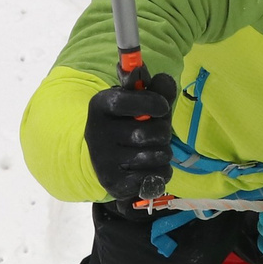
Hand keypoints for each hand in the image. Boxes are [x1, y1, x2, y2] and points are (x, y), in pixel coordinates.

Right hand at [85, 73, 177, 200]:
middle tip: (156, 132)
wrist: (100, 156)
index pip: (130, 102)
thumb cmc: (125, 121)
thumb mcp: (136, 99)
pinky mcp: (114, 183)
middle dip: (164, 131)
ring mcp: (104, 161)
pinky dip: (160, 172)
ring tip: (151, 149)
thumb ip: (154, 88)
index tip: (163, 107)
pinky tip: (148, 166)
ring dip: (164, 152)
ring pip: (158, 155)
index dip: (154, 104)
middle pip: (151, 132)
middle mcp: (97, 133)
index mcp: (100, 105)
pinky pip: (156, 176)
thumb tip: (165, 80)